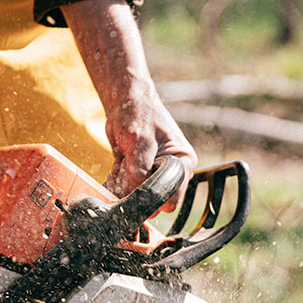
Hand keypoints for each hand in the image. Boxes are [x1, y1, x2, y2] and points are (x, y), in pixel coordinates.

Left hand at [104, 95, 196, 209]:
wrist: (126, 101)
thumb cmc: (138, 113)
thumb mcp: (139, 140)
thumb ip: (139, 170)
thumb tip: (136, 196)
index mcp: (183, 164)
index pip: (172, 198)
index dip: (152, 197)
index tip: (135, 184)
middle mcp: (173, 173)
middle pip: (155, 200)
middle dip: (136, 189)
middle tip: (126, 167)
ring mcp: (157, 175)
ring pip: (138, 197)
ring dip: (125, 184)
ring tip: (123, 161)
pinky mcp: (142, 176)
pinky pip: (128, 191)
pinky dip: (119, 181)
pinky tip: (119, 164)